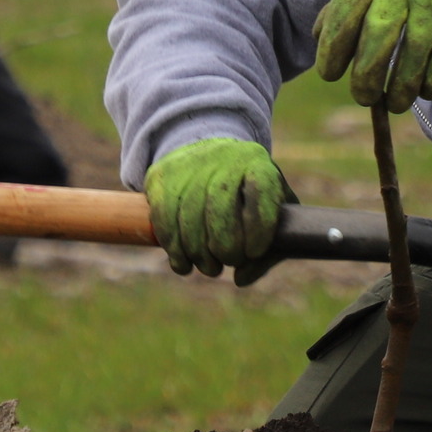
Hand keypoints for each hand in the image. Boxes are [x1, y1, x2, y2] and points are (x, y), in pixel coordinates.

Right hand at [144, 138, 286, 280]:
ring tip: (209, 266)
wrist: (206, 152)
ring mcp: (188, 165)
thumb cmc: (246, 192)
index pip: (260, 192)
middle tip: (229, 260)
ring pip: (188, 219)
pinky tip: (184, 263)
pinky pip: (163, 221)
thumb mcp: (268, 210)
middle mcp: (222, 158)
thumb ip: (269, 248)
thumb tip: (241, 278)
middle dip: (225, 247)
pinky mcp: (161, 176)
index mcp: (256, 162)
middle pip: (219, 209)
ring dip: (198, 255)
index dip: (259, 229)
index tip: (254, 252)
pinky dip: (174, 250)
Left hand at [313, 0, 431, 109]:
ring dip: (402, 87)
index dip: (333, 49)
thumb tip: (318, 35)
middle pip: (377, 36)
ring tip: (396, 103)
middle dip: (366, 76)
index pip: (345, 13)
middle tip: (363, 96)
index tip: (329, 74)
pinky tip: (426, 90)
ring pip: (413, 53)